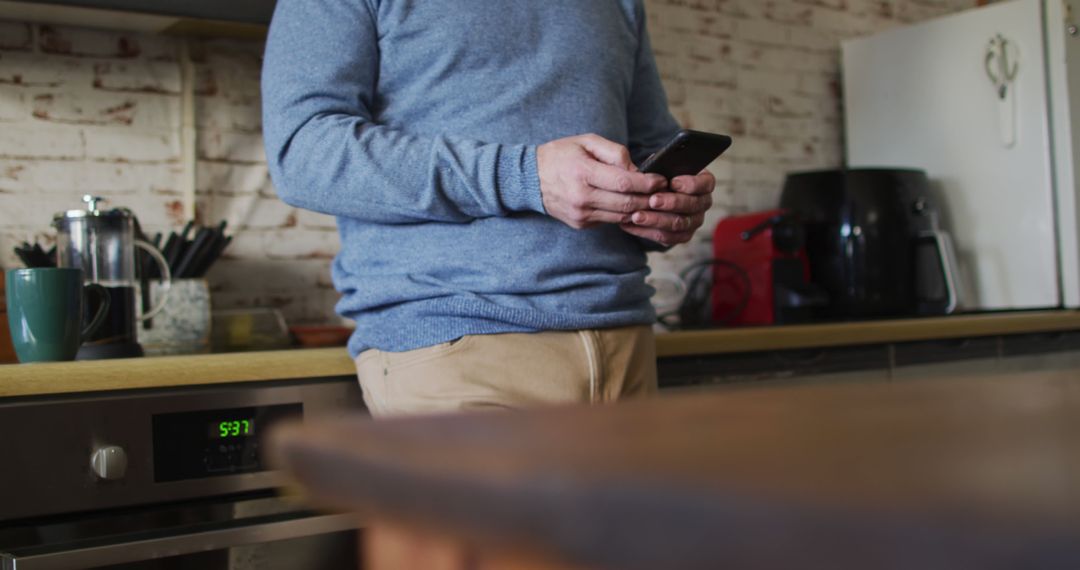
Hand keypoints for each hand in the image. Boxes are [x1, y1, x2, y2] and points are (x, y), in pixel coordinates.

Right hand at [537, 134, 666, 228]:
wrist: (530, 178)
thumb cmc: (561, 155)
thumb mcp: (587, 141)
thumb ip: (615, 152)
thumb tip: (637, 170)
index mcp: (582, 173)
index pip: (623, 183)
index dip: (647, 183)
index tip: (661, 180)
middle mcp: (581, 197)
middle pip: (626, 204)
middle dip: (649, 199)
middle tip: (663, 192)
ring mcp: (580, 214)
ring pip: (621, 216)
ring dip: (640, 210)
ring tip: (652, 200)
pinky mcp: (580, 224)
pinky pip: (609, 220)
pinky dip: (622, 213)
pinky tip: (630, 205)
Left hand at [620, 170, 715, 246]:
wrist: (652, 193)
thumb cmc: (659, 175)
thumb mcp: (660, 164)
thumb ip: (659, 164)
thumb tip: (649, 166)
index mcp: (703, 183)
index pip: (705, 184)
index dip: (691, 184)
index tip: (673, 182)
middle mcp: (702, 203)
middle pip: (692, 205)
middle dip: (671, 203)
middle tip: (652, 200)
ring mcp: (693, 221)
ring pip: (678, 224)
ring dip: (656, 220)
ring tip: (637, 216)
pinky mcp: (681, 235)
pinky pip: (667, 238)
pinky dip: (648, 232)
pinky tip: (632, 225)